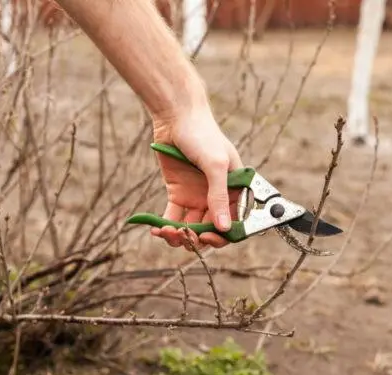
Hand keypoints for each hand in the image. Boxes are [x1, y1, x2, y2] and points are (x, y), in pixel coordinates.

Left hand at [151, 107, 243, 249]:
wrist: (175, 116)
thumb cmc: (202, 134)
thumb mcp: (215, 165)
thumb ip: (219, 196)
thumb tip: (224, 227)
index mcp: (235, 190)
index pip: (234, 222)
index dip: (223, 236)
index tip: (207, 239)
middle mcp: (217, 196)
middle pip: (211, 229)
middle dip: (197, 237)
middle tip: (183, 236)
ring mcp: (197, 196)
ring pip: (191, 227)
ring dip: (180, 234)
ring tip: (166, 232)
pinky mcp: (178, 194)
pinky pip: (173, 217)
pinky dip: (165, 226)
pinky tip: (157, 230)